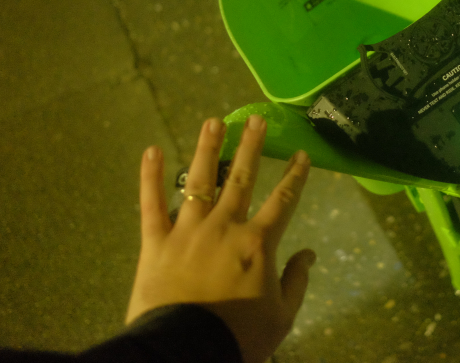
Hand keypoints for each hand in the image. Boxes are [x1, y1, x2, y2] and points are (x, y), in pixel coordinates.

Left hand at [126, 115, 314, 362]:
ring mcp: (188, 231)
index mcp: (258, 243)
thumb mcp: (281, 316)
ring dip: (207, 149)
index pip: (283, 201)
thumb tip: (310, 253)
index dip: (294, 176)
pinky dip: (149, 177)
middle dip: (251, 147)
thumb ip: (296, 280)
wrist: (186, 352)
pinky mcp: (155, 243)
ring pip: (198, 181)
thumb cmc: (239, 336)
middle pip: (240, 178)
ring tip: (213, 122)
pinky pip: (150, 204)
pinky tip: (150, 150)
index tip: (301, 154)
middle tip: (256, 119)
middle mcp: (225, 227)